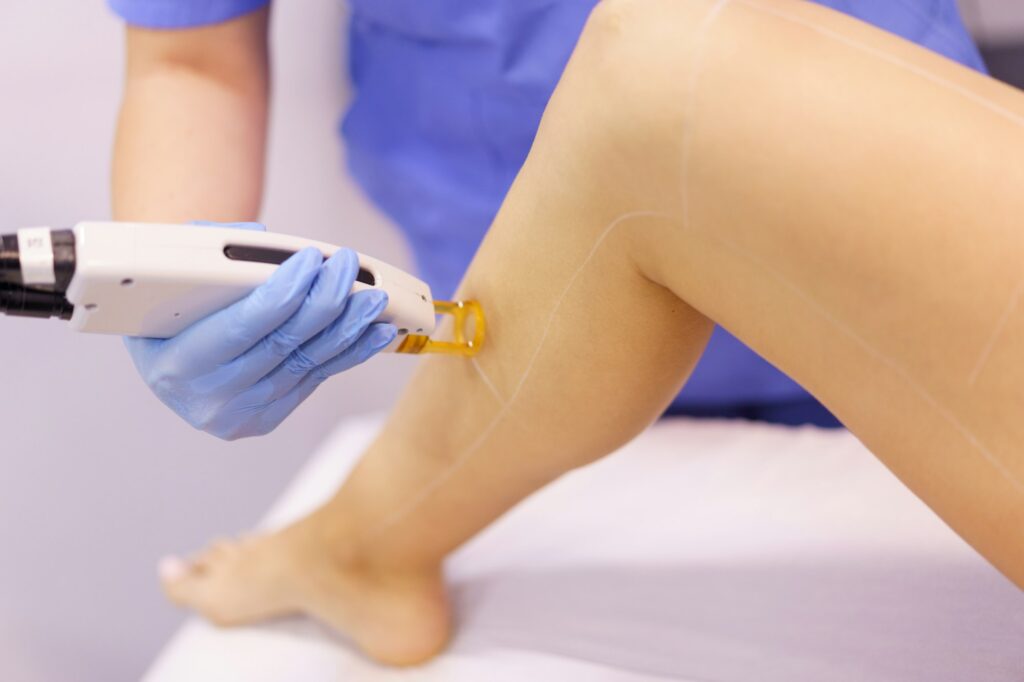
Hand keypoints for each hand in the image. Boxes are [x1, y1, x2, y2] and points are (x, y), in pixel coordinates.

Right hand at [124, 222, 396, 439]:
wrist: (168, 357)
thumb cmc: (170, 306)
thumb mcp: (170, 277)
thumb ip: (209, 251)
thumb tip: (262, 236)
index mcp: (175, 363)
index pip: (241, 327)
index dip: (283, 293)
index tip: (312, 258)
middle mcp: (208, 396)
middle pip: (283, 345)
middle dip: (323, 301)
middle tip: (348, 266)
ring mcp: (241, 414)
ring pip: (307, 364)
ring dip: (348, 328)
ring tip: (374, 297)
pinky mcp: (267, 418)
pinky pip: (316, 379)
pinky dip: (350, 352)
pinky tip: (375, 330)